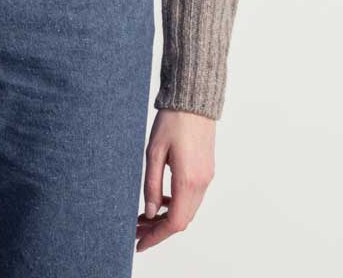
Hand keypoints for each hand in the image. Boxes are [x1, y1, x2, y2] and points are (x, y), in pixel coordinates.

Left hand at [135, 108, 215, 252]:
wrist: (194, 99)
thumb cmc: (172, 120)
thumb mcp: (154, 151)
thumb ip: (151, 184)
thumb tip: (149, 213)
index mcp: (188, 180)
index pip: (174, 222)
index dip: (157, 237)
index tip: (140, 243)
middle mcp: (201, 182)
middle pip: (182, 220)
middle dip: (159, 229)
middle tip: (136, 230)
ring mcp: (206, 177)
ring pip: (188, 210)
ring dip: (167, 218)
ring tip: (144, 217)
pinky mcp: (206, 170)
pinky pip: (192, 198)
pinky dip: (176, 205)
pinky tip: (160, 199)